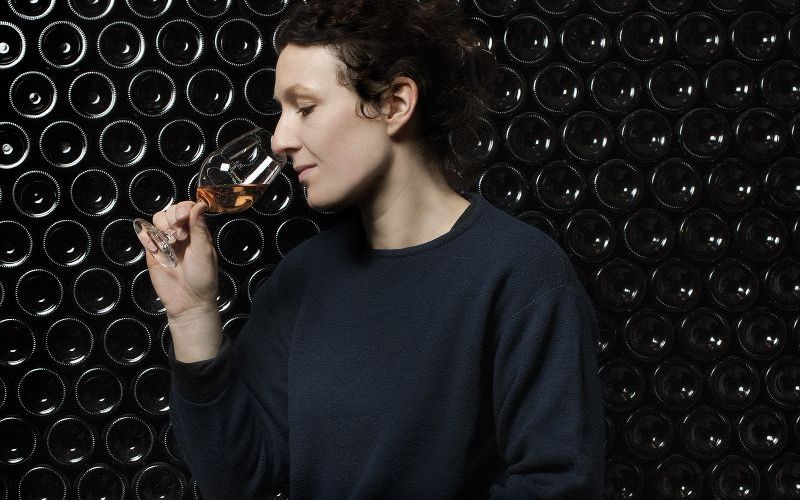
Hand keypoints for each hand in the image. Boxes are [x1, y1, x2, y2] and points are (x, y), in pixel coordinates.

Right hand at [136, 200, 218, 318]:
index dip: (184, 208)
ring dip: (161, 226)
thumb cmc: (202, 277)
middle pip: (170, 211)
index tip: (184, 217)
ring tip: (170, 242)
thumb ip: (199, 227)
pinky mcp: (153, 252)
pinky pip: (145, 236)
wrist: (189, 301)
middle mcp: (181, 234)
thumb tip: (200, 204)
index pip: (187, 208)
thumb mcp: (204, 250)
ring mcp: (166, 242)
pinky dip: (146, 236)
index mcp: (196, 231)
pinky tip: (155, 247)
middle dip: (172, 218)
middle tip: (180, 235)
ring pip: (156, 221)